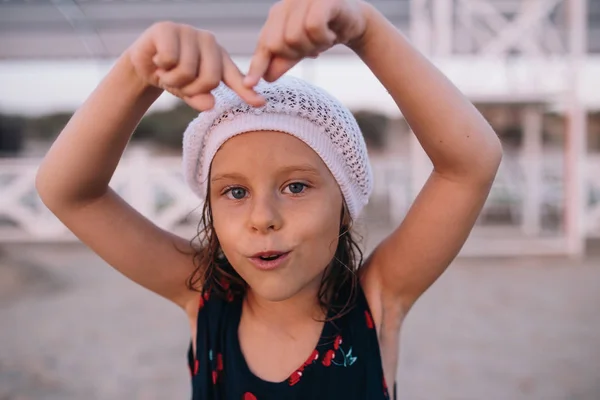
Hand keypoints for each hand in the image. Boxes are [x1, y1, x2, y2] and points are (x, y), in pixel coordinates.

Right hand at [127, 21, 264, 110]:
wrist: (143, 63)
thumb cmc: (173, 76)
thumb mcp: (189, 92)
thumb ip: (201, 99)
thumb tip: (209, 105)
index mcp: (220, 58)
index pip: (235, 77)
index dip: (247, 91)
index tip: (260, 103)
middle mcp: (209, 42)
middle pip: (210, 79)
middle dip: (191, 90)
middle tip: (178, 83)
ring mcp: (189, 32)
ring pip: (187, 71)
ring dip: (172, 79)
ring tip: (166, 72)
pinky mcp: (168, 29)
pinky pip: (170, 59)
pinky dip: (161, 67)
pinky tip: (157, 61)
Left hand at [244, 0, 368, 86]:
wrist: (354, 20)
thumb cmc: (324, 34)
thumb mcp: (300, 50)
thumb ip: (282, 61)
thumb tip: (265, 79)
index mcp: (277, 15)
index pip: (264, 44)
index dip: (257, 65)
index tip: (249, 85)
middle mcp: (287, 3)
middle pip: (277, 43)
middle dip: (294, 55)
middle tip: (311, 51)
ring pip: (295, 37)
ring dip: (312, 47)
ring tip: (323, 41)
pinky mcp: (323, 0)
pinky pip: (313, 27)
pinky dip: (323, 39)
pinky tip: (331, 36)